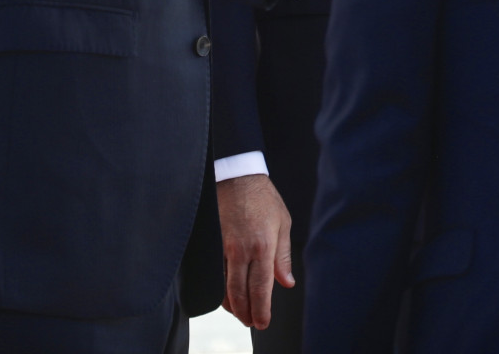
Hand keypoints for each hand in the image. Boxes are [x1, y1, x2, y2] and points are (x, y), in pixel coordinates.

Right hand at [217, 174, 293, 328]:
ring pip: (224, 286)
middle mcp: (241, 249)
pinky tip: (225, 294)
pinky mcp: (211, 243)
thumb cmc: (263, 197)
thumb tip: (287, 282)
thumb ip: (283, 256)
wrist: (236, 175)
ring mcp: (223, 247)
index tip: (263, 322)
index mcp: (263, 245)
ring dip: (232, 304)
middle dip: (245, 313)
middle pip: (240, 292)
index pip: (261, 288)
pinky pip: (214, 273)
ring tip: (240, 313)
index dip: (261, 309)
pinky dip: (219, 288)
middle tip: (251, 323)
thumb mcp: (283, 223)